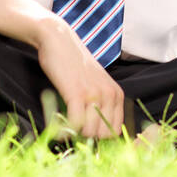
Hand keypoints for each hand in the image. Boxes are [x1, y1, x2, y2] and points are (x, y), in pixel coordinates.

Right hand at [35, 17, 125, 138]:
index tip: (86, 131)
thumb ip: (102, 104)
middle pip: (103, 135)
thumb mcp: (96, 83)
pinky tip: (59, 125)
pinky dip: (65, 129)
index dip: (100, 135)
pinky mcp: (77, 94)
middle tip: (74, 126)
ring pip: (89, 133)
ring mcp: (94, 94)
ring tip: (66, 122)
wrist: (59, 40)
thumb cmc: (74, 65)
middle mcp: (109, 94)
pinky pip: (75, 124)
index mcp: (117, 94)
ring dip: (76, 132)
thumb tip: (97, 134)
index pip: (116, 131)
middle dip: (88, 136)